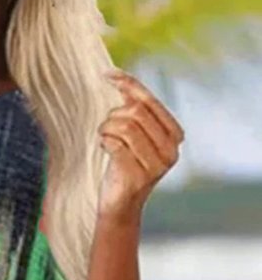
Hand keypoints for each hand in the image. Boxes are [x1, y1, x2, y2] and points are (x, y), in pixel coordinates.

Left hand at [97, 69, 184, 219]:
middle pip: (137, 112)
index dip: (128, 84)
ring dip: (107, 128)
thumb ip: (133, 107)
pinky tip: (104, 147)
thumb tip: (117, 76)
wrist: (120, 205)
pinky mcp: (138, 177)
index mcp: (175, 135)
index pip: (150, 101)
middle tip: (105, 127)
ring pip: (125, 127)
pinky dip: (105, 142)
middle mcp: (171, 150)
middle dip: (114, 115)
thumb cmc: (125, 166)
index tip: (107, 75)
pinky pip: (116, 144)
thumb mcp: (134, 135)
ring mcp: (156, 165)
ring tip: (104, 137)